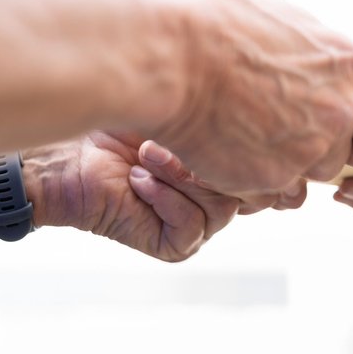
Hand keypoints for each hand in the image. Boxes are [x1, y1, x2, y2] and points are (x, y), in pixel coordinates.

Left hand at [26, 132, 304, 260]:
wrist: (67, 150)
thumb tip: (285, 118)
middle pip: (257, 187)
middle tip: (180, 132)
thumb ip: (239, 118)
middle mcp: (223, 195)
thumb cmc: (124, 116)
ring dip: (181, 174)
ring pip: (225, 205)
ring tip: (147, 153)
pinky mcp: (176, 245)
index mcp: (235, 165)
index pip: (279, 176)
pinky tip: (138, 179)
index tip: (251, 132)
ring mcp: (201, 222)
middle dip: (215, 156)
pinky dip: (165, 198)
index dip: (268, 160)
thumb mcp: (192, 108)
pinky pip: (194, 226)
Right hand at [155, 0, 352, 194]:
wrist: (165, 59)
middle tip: (273, 134)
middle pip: (341, 156)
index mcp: (346, 67)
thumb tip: (291, 23)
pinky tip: (219, 149)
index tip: (350, 142)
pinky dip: (245, 179)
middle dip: (313, 152)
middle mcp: (338, 111)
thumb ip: (294, 24)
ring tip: (240, 136)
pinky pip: (266, 192)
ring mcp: (307, 148)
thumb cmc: (206, 22)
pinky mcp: (271, 178)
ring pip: (304, 177)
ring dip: (280, 167)